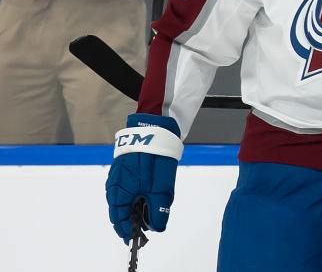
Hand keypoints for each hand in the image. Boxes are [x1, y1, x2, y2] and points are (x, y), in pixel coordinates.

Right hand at [106, 114, 182, 243]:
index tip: (139, 238)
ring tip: (151, 210)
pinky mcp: (124, 169)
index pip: (118, 219)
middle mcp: (113, 186)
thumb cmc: (155, 160)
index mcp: (118, 193)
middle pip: (120, 210)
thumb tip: (157, 228)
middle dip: (133, 219)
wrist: (153, 130)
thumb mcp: (161, 188)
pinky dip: (136, 195)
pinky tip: (148, 194)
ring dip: (135, 207)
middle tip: (150, 224)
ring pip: (125, 199)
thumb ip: (158, 209)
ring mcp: (118, 176)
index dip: (128, 231)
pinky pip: (127, 188)